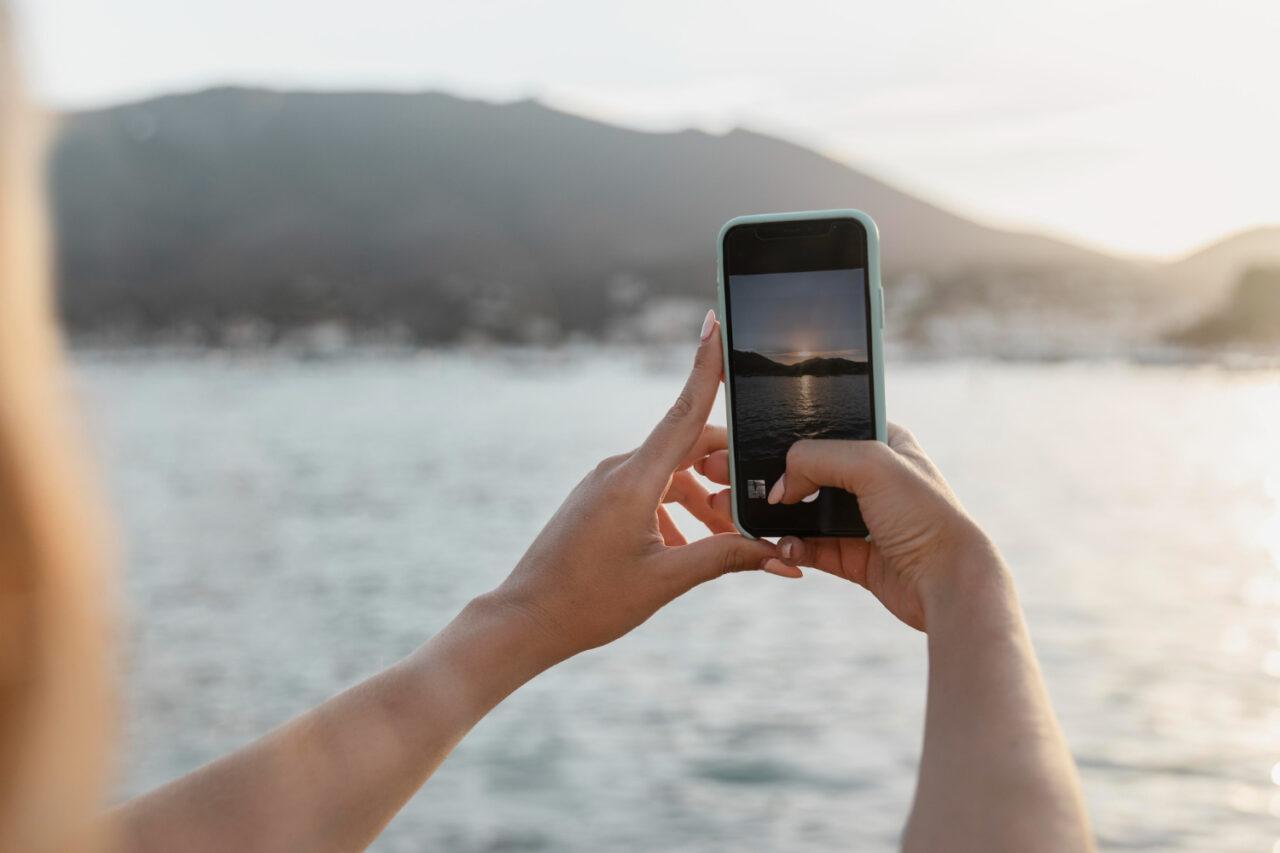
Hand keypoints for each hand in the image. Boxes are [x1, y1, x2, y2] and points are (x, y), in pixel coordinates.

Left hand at [484, 311, 781, 661]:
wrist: (525, 620)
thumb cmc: (589, 602)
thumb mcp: (666, 580)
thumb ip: (726, 557)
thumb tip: (782, 554)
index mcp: (634, 479)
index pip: (685, 411)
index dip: (705, 366)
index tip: (714, 321)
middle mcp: (618, 470)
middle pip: (689, 445)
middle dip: (727, 469)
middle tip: (758, 500)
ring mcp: (606, 482)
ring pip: (672, 471)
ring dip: (703, 497)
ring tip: (722, 540)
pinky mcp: (599, 499)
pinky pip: (650, 488)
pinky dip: (677, 509)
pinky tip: (685, 549)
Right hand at [699, 424, 1000, 630]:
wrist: (949, 583)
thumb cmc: (925, 515)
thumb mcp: (870, 464)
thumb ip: (815, 458)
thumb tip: (777, 486)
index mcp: (883, 442)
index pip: (824, 426)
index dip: (784, 431)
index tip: (742, 437)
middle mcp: (872, 478)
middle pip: (805, 470)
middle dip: (765, 475)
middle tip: (722, 475)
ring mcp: (862, 517)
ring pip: (801, 510)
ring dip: (771, 514)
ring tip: (735, 514)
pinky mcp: (855, 555)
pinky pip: (810, 546)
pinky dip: (791, 546)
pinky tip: (782, 547)